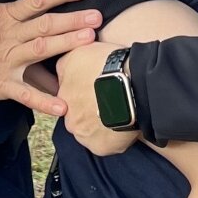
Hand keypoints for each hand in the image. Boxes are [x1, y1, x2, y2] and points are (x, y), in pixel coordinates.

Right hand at [0, 0, 99, 116]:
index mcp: (5, 16)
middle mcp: (8, 36)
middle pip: (45, 24)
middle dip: (73, 20)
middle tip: (97, 17)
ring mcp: (4, 61)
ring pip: (40, 51)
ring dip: (65, 45)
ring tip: (88, 42)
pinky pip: (24, 94)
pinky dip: (43, 101)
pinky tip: (62, 106)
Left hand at [56, 41, 141, 155]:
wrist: (134, 84)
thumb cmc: (111, 65)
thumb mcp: (81, 51)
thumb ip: (68, 62)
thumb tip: (64, 67)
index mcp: (63, 92)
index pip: (69, 94)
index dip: (84, 90)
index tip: (98, 87)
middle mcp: (67, 115)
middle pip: (77, 115)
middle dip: (89, 110)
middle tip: (110, 99)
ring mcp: (82, 133)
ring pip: (90, 130)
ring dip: (100, 124)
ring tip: (120, 110)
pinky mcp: (99, 146)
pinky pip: (105, 144)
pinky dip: (113, 138)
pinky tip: (125, 123)